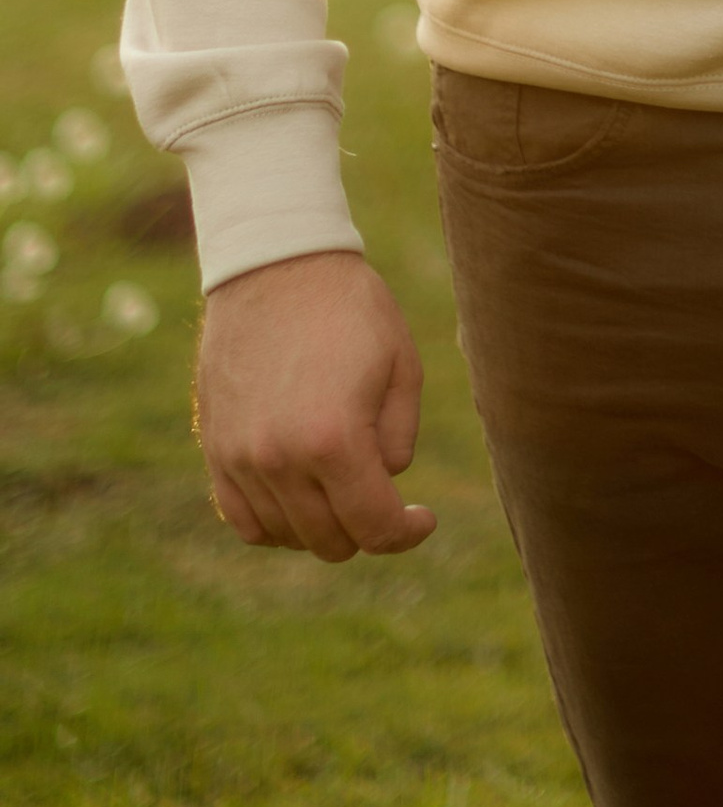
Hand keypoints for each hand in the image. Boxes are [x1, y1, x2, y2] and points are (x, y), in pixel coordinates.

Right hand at [195, 249, 435, 560]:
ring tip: (346, 486)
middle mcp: (279, 460)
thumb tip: (383, 483)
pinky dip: (277, 523)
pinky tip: (303, 497)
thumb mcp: (402, 367)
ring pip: (288, 535)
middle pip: (331, 540)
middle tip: (387, 496)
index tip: (424, 519)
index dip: (407, 533)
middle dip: (369, 528)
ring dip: (324, 526)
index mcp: (333, 440)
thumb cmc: (350, 309)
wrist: (275, 266)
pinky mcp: (215, 451)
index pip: (374, 526)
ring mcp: (239, 459)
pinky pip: (245, 520)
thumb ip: (399, 440)